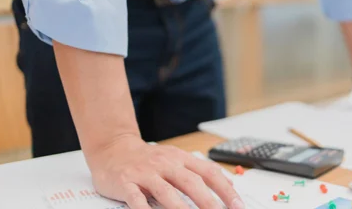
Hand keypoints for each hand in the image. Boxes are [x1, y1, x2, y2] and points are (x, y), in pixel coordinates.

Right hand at [86, 135, 243, 208]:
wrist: (112, 148)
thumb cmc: (148, 159)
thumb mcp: (177, 158)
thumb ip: (200, 170)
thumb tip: (230, 183)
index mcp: (181, 158)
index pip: (208, 173)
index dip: (225, 189)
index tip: (238, 205)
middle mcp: (165, 164)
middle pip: (191, 182)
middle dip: (208, 201)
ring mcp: (145, 173)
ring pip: (166, 191)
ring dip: (180, 208)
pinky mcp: (126, 182)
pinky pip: (135, 197)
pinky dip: (143, 208)